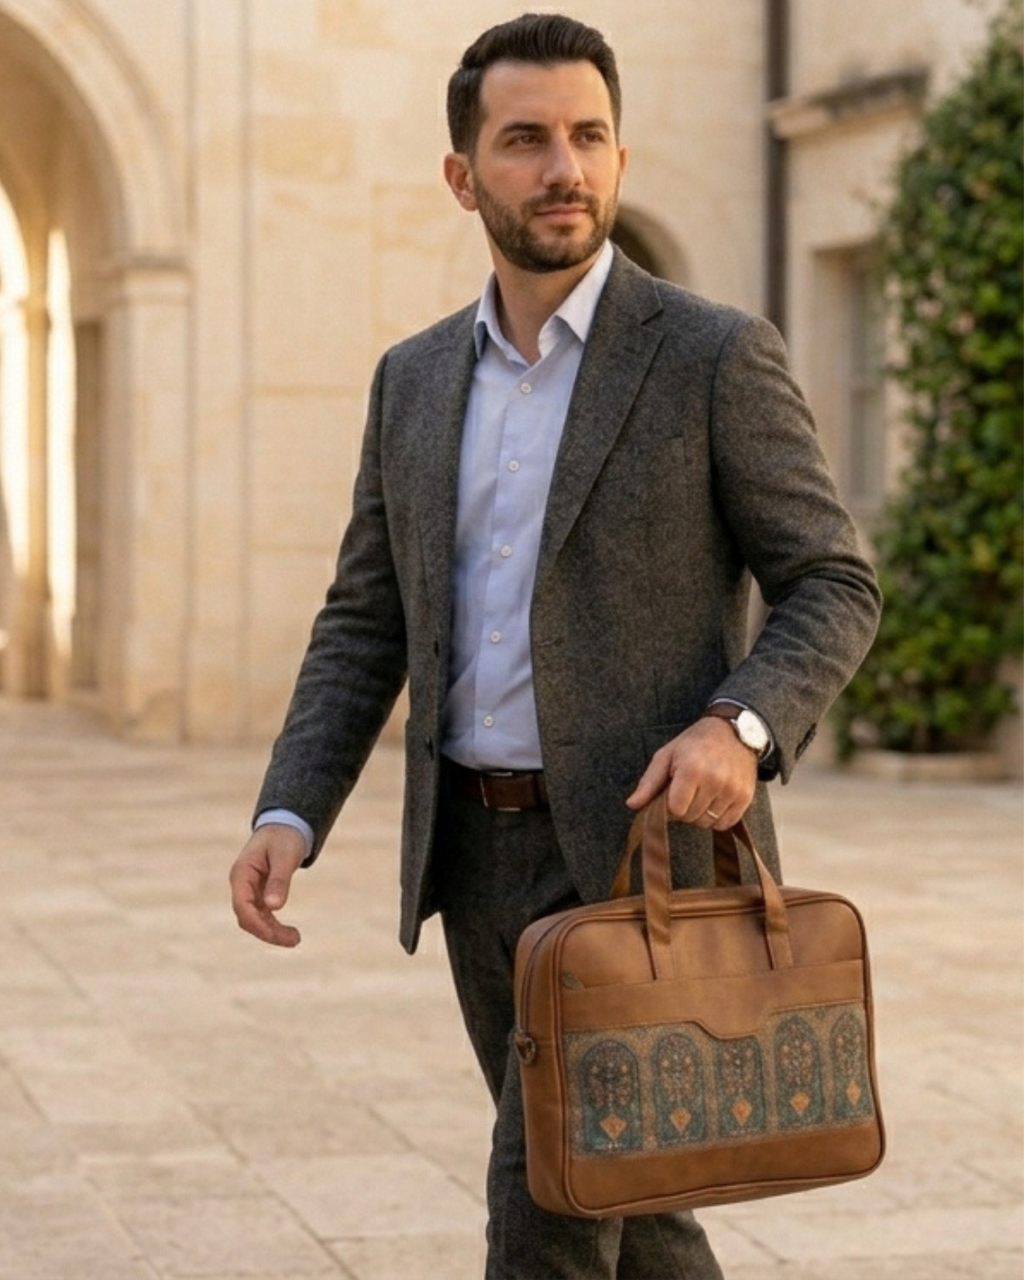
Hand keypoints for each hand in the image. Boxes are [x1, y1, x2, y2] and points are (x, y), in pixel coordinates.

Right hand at [229, 824, 305, 946]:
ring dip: (271, 931)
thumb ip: (279, 880)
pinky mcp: (258, 893)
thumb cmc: (284, 838)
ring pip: (254, 919)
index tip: (276, 935)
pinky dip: (273, 925)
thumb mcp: (285, 856)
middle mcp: (241, 884)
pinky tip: (289, 932)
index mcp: (241, 874)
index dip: (257, 924)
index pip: (242, 906)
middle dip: (267, 932)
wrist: (284, 826)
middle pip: (247, 917)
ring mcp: (248, 890)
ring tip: (295, 939)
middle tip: (294, 940)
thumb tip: (274, 908)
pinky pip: (262, 915)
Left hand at [625, 718, 756, 828]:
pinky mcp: (746, 797)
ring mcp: (733, 790)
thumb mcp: (667, 755)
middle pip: (691, 817)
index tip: (673, 792)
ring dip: (700, 813)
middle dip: (684, 808)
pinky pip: (725, 824)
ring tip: (701, 792)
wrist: (732, 732)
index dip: (670, 804)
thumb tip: (632, 805)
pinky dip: (717, 818)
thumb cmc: (694, 743)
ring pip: (707, 822)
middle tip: (688, 790)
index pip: (675, 810)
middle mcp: (715, 781)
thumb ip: (649, 782)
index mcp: (692, 769)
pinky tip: (714, 799)